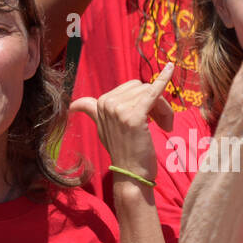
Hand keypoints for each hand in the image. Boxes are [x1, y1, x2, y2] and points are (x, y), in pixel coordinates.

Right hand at [70, 64, 175, 182]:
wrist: (130, 173)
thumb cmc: (122, 150)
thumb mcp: (102, 127)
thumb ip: (90, 111)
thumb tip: (71, 106)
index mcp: (100, 102)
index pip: (131, 88)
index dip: (144, 101)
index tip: (149, 119)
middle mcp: (107, 102)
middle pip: (141, 88)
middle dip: (155, 103)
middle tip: (160, 124)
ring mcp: (120, 109)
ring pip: (151, 93)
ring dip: (163, 109)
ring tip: (164, 126)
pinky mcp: (134, 116)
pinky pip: (152, 93)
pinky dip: (163, 80)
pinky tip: (170, 68)